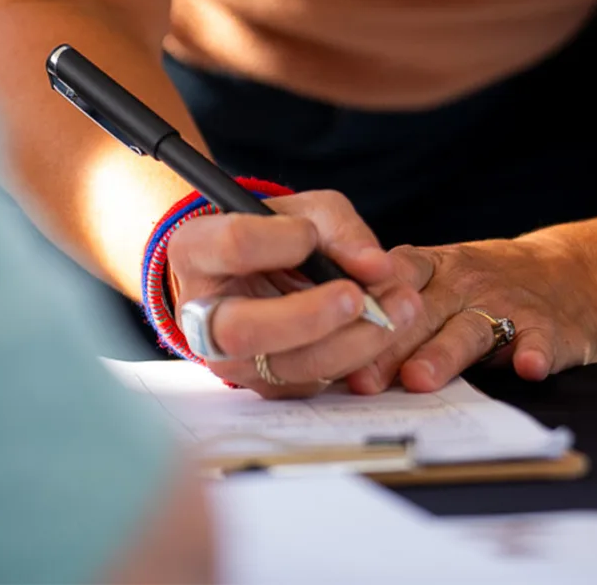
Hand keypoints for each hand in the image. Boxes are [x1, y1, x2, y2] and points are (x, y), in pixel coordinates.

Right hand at [162, 190, 424, 400]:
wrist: (263, 274)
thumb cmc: (281, 233)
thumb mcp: (306, 211)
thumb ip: (340, 230)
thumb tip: (377, 268)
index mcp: (198, 252)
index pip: (232, 247)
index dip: (277, 241)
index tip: (309, 234)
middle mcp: (203, 315)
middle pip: (243, 329)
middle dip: (308, 316)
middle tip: (356, 297)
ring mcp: (232, 358)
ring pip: (286, 365)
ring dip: (352, 341)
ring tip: (398, 308)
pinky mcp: (268, 384)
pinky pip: (315, 381)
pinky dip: (360, 358)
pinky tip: (388, 329)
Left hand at [351, 234, 596, 393]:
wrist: (572, 275)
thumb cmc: (483, 289)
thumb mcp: (438, 284)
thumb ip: (391, 316)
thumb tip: (321, 361)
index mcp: (430, 269)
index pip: (390, 281)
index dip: (361, 310)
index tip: (330, 338)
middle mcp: (464, 281)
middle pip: (421, 312)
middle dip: (388, 345)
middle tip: (361, 378)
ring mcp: (506, 302)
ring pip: (470, 328)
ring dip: (444, 353)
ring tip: (421, 379)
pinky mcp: (547, 326)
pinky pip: (539, 339)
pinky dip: (534, 352)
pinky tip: (528, 367)